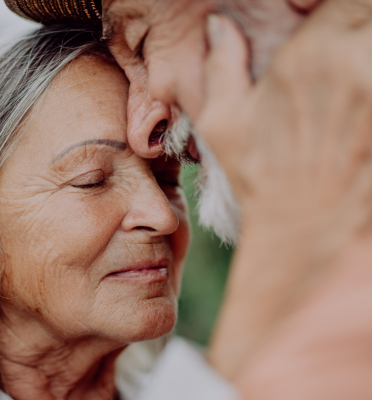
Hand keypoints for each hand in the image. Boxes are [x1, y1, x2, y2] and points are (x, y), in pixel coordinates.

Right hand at [200, 0, 371, 379]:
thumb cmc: (264, 180)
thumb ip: (221, 64)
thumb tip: (220, 24)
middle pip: (369, 17)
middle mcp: (359, 63)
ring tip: (358, 91)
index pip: (344, 2)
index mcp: (310, 56)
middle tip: (349, 68)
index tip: (336, 35)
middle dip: (361, 33)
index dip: (340, 16)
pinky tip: (364, 113)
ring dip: (371, 58)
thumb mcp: (225, 124)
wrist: (311, 235)